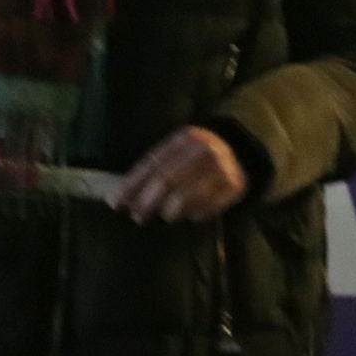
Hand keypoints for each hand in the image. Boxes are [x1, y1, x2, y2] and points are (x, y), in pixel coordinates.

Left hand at [114, 126, 248, 223]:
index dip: (132, 185)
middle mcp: (203, 150)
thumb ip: (152, 171)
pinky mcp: (234, 185)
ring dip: (170, 211)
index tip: (116, 203)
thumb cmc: (195, 157)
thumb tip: (117, 197)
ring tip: (165, 215)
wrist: (239, 151)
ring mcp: (221, 167)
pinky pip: (207, 207)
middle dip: (147, 202)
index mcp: (184, 138)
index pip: (152, 164)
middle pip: (167, 180)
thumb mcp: (176, 153)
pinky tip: (190, 214)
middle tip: (138, 216)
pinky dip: (194, 214)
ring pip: (186, 196)